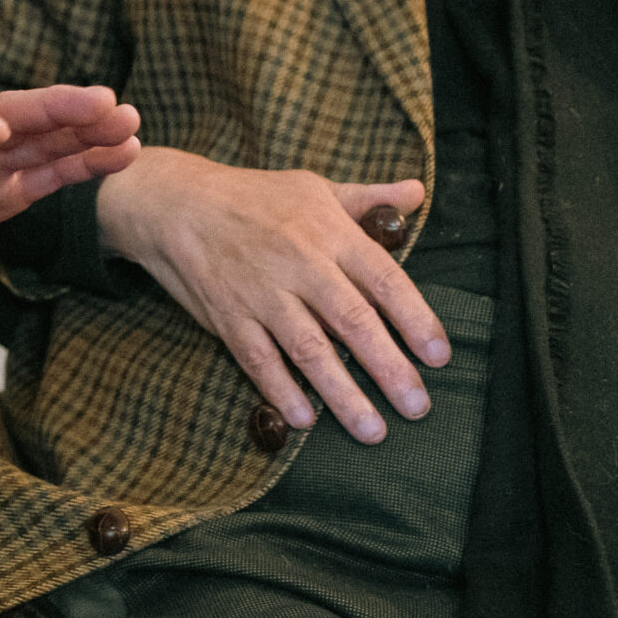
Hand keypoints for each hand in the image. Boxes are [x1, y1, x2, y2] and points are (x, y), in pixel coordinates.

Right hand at [95, 146, 445, 443]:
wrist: (178, 203)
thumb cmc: (256, 197)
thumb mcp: (316, 188)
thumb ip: (369, 199)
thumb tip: (417, 193)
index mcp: (329, 231)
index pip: (384, 278)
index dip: (415, 318)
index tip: (439, 356)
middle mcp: (299, 263)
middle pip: (352, 320)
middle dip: (388, 367)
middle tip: (417, 407)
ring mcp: (261, 292)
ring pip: (308, 348)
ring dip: (342, 393)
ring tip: (372, 430)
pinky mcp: (228, 315)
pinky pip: (258, 359)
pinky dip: (280, 389)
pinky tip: (304, 419)